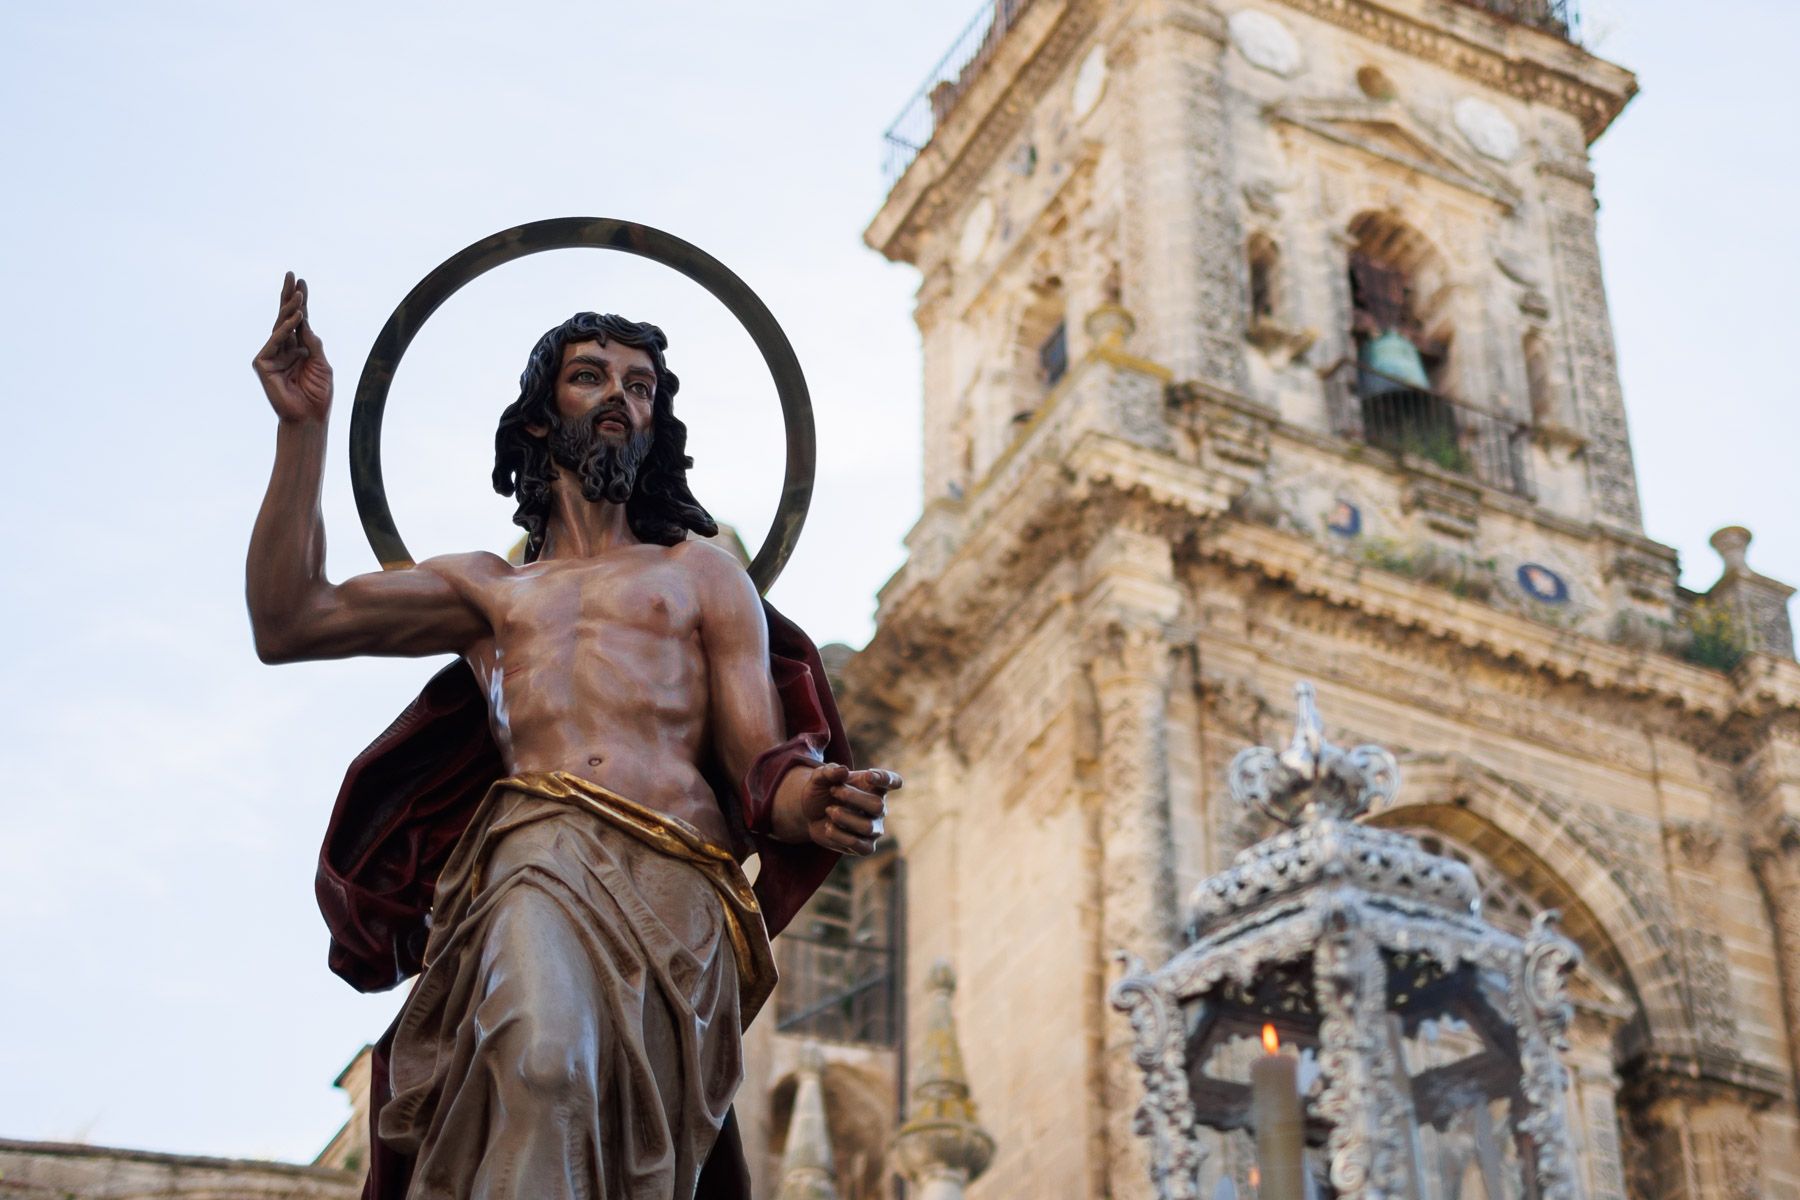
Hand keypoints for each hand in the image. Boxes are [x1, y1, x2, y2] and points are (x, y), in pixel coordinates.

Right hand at [253, 272, 332, 423]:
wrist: (310, 417)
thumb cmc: (318, 394)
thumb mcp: (322, 364)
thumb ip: (313, 343)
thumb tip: (306, 322)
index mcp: (299, 348)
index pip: (299, 321)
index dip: (301, 302)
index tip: (302, 283)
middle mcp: (284, 349)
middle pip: (286, 318)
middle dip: (289, 297)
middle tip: (292, 276)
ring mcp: (272, 355)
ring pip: (280, 327)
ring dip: (290, 309)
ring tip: (298, 294)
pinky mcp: (263, 363)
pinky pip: (275, 342)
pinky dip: (286, 329)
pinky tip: (296, 317)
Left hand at [798, 764, 900, 855]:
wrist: (809, 815)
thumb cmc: (821, 792)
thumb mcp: (819, 777)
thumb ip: (829, 771)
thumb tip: (843, 771)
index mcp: (874, 786)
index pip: (893, 781)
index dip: (886, 779)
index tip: (868, 776)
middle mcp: (879, 808)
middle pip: (878, 805)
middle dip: (852, 797)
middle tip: (833, 791)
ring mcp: (874, 828)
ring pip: (867, 827)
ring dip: (843, 817)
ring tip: (829, 811)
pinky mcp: (865, 847)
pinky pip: (859, 844)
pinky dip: (839, 835)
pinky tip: (828, 827)